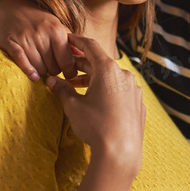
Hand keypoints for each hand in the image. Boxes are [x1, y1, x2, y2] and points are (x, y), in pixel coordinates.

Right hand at [0, 0, 76, 79]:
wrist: (13, 9)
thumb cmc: (40, 21)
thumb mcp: (58, 27)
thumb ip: (71, 43)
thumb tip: (84, 57)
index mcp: (56, 31)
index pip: (67, 60)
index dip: (70, 71)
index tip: (69, 75)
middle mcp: (42, 35)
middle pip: (53, 67)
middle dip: (55, 71)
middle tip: (53, 67)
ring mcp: (25, 39)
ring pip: (39, 68)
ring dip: (42, 72)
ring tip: (42, 66)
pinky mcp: (11, 43)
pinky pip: (22, 62)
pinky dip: (28, 71)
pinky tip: (33, 76)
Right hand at [46, 35, 144, 174]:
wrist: (120, 152)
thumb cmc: (95, 126)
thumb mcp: (73, 106)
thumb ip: (62, 90)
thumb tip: (51, 81)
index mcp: (108, 70)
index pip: (91, 47)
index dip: (78, 41)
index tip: (69, 38)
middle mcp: (124, 75)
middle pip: (101, 63)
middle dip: (82, 65)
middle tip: (67, 67)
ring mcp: (134, 90)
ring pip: (112, 78)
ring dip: (94, 79)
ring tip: (77, 87)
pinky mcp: (138, 104)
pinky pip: (121, 91)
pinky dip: (108, 91)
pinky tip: (97, 101)